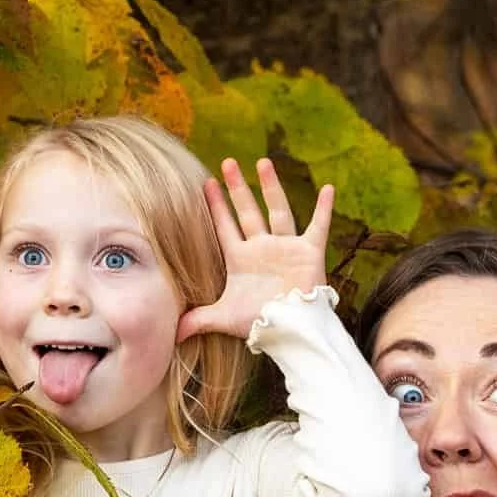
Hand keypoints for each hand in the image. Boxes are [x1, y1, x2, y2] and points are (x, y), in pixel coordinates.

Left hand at [177, 158, 334, 342]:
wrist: (289, 331)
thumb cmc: (258, 323)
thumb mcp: (221, 318)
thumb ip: (196, 320)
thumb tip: (169, 334)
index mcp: (241, 259)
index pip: (225, 226)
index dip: (215, 205)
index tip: (206, 183)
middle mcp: (262, 248)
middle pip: (248, 211)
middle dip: (237, 187)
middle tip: (227, 163)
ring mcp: (286, 248)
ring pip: (278, 210)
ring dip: (271, 187)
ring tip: (263, 162)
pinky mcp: (309, 252)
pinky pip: (318, 226)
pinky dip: (324, 209)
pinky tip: (328, 188)